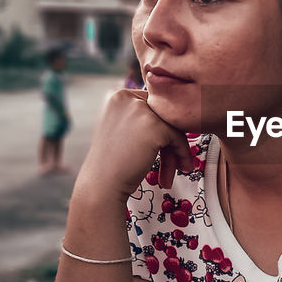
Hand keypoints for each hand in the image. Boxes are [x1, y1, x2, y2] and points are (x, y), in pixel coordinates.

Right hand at [74, 89, 193, 202]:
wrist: (101, 185)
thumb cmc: (112, 164)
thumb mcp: (121, 129)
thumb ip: (140, 118)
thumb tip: (173, 115)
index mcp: (117, 96)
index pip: (152, 105)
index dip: (160, 127)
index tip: (162, 148)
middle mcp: (127, 97)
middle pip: (163, 115)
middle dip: (169, 141)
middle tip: (170, 164)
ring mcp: (140, 109)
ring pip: (173, 126)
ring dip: (175, 152)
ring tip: (170, 172)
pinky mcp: (154, 125)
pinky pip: (178, 138)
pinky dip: (181, 155)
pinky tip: (173, 172)